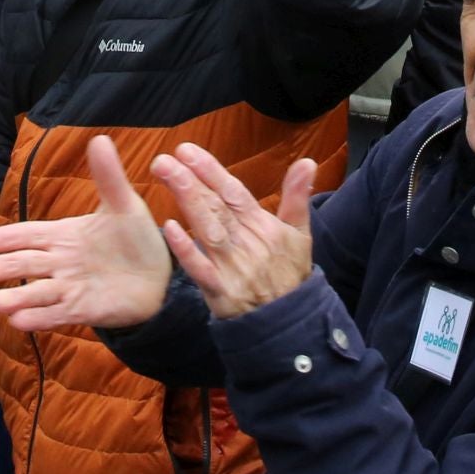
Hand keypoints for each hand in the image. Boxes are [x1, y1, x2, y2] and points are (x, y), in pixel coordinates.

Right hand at [0, 135, 173, 332]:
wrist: (160, 274)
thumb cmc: (135, 238)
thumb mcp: (124, 204)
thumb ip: (108, 176)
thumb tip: (99, 138)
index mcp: (63, 235)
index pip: (25, 235)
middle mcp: (60, 262)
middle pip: (23, 264)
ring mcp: (70, 287)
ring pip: (37, 292)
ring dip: (16, 297)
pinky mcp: (84, 309)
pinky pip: (58, 313)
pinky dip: (40, 317)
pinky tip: (20, 321)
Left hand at [152, 142, 315, 318]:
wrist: (289, 322)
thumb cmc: (290, 274)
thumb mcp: (300, 234)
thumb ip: (297, 196)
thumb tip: (307, 162)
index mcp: (264, 227)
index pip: (234, 192)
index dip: (211, 170)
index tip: (188, 151)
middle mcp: (247, 242)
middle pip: (216, 206)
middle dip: (191, 180)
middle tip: (166, 159)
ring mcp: (232, 267)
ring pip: (207, 228)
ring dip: (187, 201)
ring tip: (166, 177)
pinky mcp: (220, 292)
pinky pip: (201, 269)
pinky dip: (187, 249)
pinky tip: (170, 228)